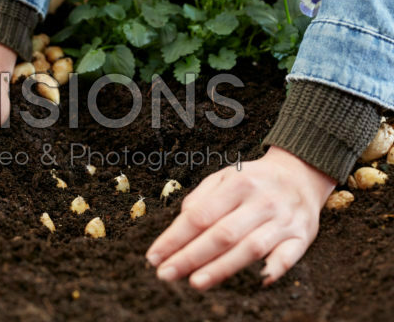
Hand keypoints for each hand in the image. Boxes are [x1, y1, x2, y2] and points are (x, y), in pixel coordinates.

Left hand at [146, 146, 335, 289]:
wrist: (301, 174)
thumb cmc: (253, 180)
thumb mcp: (224, 177)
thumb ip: (200, 198)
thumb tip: (180, 224)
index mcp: (237, 184)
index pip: (200, 215)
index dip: (175, 237)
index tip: (154, 256)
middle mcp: (261, 201)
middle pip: (222, 234)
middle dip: (190, 256)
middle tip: (166, 274)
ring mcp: (283, 220)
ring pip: (250, 248)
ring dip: (222, 268)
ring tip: (195, 282)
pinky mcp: (303, 236)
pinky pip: (288, 256)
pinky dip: (273, 270)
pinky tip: (254, 283)